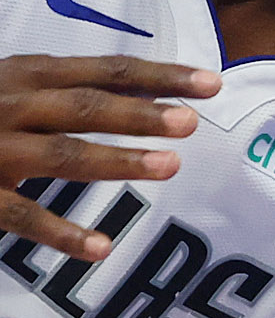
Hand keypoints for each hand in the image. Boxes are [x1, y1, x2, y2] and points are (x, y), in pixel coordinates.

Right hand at [0, 55, 219, 259]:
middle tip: (191, 123)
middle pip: (82, 107)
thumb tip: (153, 91)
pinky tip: (100, 246)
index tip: (211, 83)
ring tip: (168, 167)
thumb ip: (72, 89)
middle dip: (138, 113)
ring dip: (114, 161)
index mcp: (25, 73)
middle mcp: (7, 104)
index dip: (158, 75)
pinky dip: (60, 231)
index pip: (103, 71)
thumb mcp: (17, 85)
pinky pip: (18, 215)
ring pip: (58, 154)